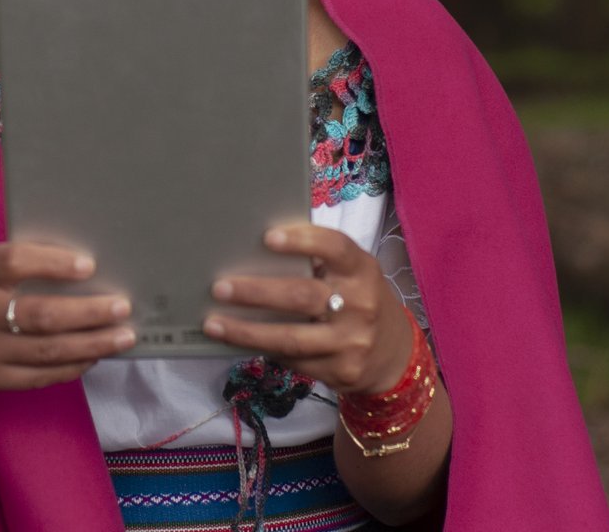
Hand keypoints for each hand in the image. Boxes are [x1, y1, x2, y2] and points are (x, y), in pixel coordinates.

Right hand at [0, 242, 135, 391]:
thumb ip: (21, 263)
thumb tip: (84, 269)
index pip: (15, 263)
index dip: (54, 264)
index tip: (89, 265)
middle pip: (42, 315)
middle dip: (89, 313)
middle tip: (122, 307)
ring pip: (48, 351)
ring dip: (92, 344)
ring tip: (123, 336)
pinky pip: (40, 376)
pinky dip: (73, 365)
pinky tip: (94, 355)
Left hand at [202, 222, 413, 394]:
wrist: (394, 355)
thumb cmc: (358, 300)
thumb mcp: (351, 275)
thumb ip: (319, 262)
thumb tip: (255, 248)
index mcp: (362, 270)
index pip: (335, 248)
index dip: (302, 240)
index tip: (267, 237)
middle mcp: (361, 305)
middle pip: (302, 296)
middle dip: (256, 292)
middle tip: (219, 287)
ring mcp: (352, 342)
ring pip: (290, 338)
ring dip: (246, 332)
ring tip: (213, 323)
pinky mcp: (341, 371)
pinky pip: (293, 361)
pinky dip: (263, 350)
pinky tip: (238, 342)